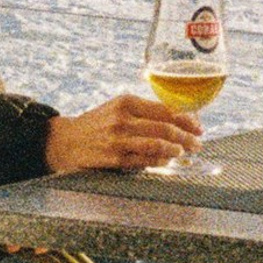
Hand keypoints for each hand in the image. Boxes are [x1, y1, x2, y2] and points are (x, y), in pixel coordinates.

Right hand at [44, 93, 201, 174]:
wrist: (64, 141)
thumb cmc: (97, 124)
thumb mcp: (117, 108)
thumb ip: (144, 111)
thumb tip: (179, 119)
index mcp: (126, 102)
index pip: (165, 109)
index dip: (186, 119)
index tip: (198, 126)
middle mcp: (122, 119)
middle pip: (164, 127)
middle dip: (186, 136)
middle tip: (197, 143)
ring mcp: (118, 140)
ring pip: (156, 144)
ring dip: (176, 149)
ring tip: (186, 151)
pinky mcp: (113, 159)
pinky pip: (143, 161)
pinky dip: (160, 161)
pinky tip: (168, 161)